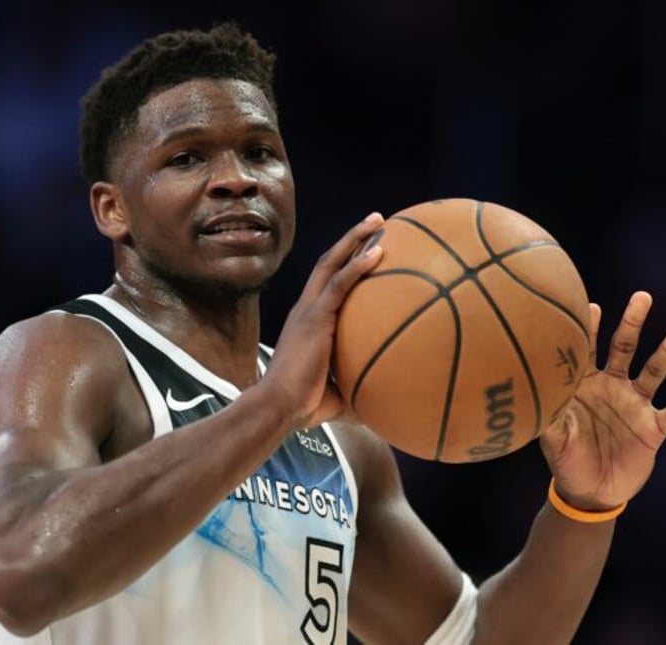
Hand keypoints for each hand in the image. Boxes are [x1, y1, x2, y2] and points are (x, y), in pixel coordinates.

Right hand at [263, 212, 383, 429]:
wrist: (279, 408)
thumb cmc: (304, 407)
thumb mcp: (339, 395)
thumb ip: (359, 391)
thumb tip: (386, 406)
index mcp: (308, 323)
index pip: (327, 283)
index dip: (344, 263)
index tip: (366, 247)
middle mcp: (305, 309)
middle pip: (329, 262)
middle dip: (352, 239)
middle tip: (376, 221)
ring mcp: (308, 310)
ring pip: (332, 262)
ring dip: (355, 239)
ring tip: (379, 220)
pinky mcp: (314, 317)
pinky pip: (340, 283)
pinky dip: (358, 265)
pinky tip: (378, 251)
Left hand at [539, 291, 665, 510]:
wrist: (589, 491)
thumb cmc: (565, 460)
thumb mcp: (553, 439)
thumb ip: (548, 418)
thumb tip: (535, 398)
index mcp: (584, 384)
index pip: (586, 348)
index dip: (588, 328)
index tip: (591, 305)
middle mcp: (612, 386)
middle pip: (624, 347)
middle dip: (633, 322)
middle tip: (642, 296)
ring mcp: (634, 404)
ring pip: (654, 371)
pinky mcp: (653, 428)